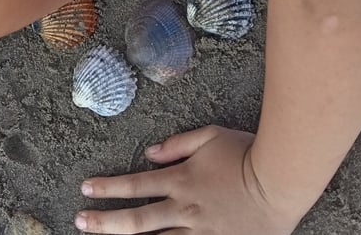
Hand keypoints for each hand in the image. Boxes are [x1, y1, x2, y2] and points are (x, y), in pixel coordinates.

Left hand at [76, 126, 301, 234]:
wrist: (280, 181)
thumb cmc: (245, 153)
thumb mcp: (209, 135)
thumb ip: (176, 145)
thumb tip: (149, 153)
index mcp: (181, 179)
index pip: (135, 185)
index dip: (108, 188)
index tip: (86, 189)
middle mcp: (185, 209)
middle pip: (137, 220)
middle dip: (105, 222)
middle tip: (80, 222)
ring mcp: (200, 232)